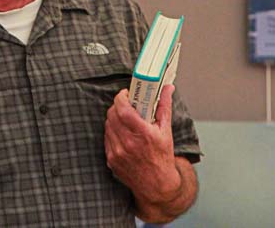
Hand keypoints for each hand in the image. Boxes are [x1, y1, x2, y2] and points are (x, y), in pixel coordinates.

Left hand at [104, 85, 180, 199]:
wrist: (157, 186)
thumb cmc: (162, 157)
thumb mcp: (166, 131)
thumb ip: (164, 106)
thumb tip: (168, 88)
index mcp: (142, 134)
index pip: (122, 108)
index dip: (121, 97)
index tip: (126, 94)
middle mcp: (128, 143)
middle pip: (112, 114)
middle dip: (118, 105)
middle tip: (127, 104)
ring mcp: (117, 152)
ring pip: (108, 125)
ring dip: (114, 118)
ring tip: (125, 119)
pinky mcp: (111, 159)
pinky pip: (106, 137)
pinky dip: (112, 132)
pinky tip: (122, 133)